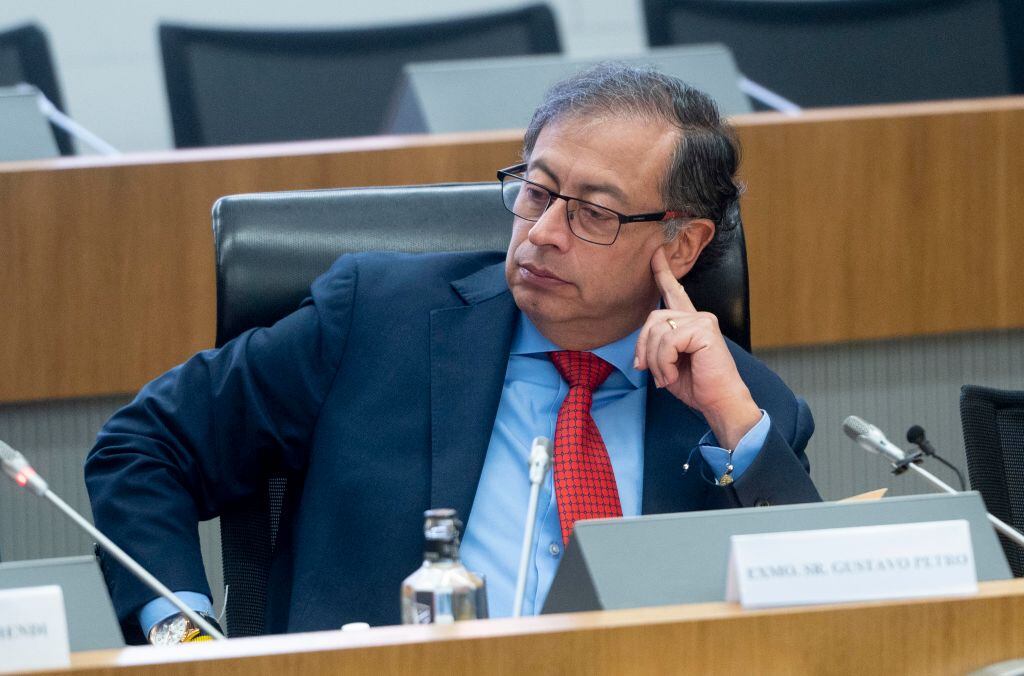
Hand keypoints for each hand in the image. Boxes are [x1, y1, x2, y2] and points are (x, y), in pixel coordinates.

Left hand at [634, 248, 761, 448]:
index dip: (663, 273)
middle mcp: (698, 316)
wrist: (719, 402)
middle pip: (652, 319)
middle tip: (649, 371)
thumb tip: (638, 355)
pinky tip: (674, 375)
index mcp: (690, 323)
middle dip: (644, 348)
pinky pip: (667, 342)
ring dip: (655, 361)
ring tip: (667, 377)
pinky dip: (664, 363)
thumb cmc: (697, 386)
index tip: (655, 255)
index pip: (674, 292)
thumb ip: (655, 348)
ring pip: (657, 332)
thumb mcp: (667, 364)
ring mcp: (702, 320)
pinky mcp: (704, 329)